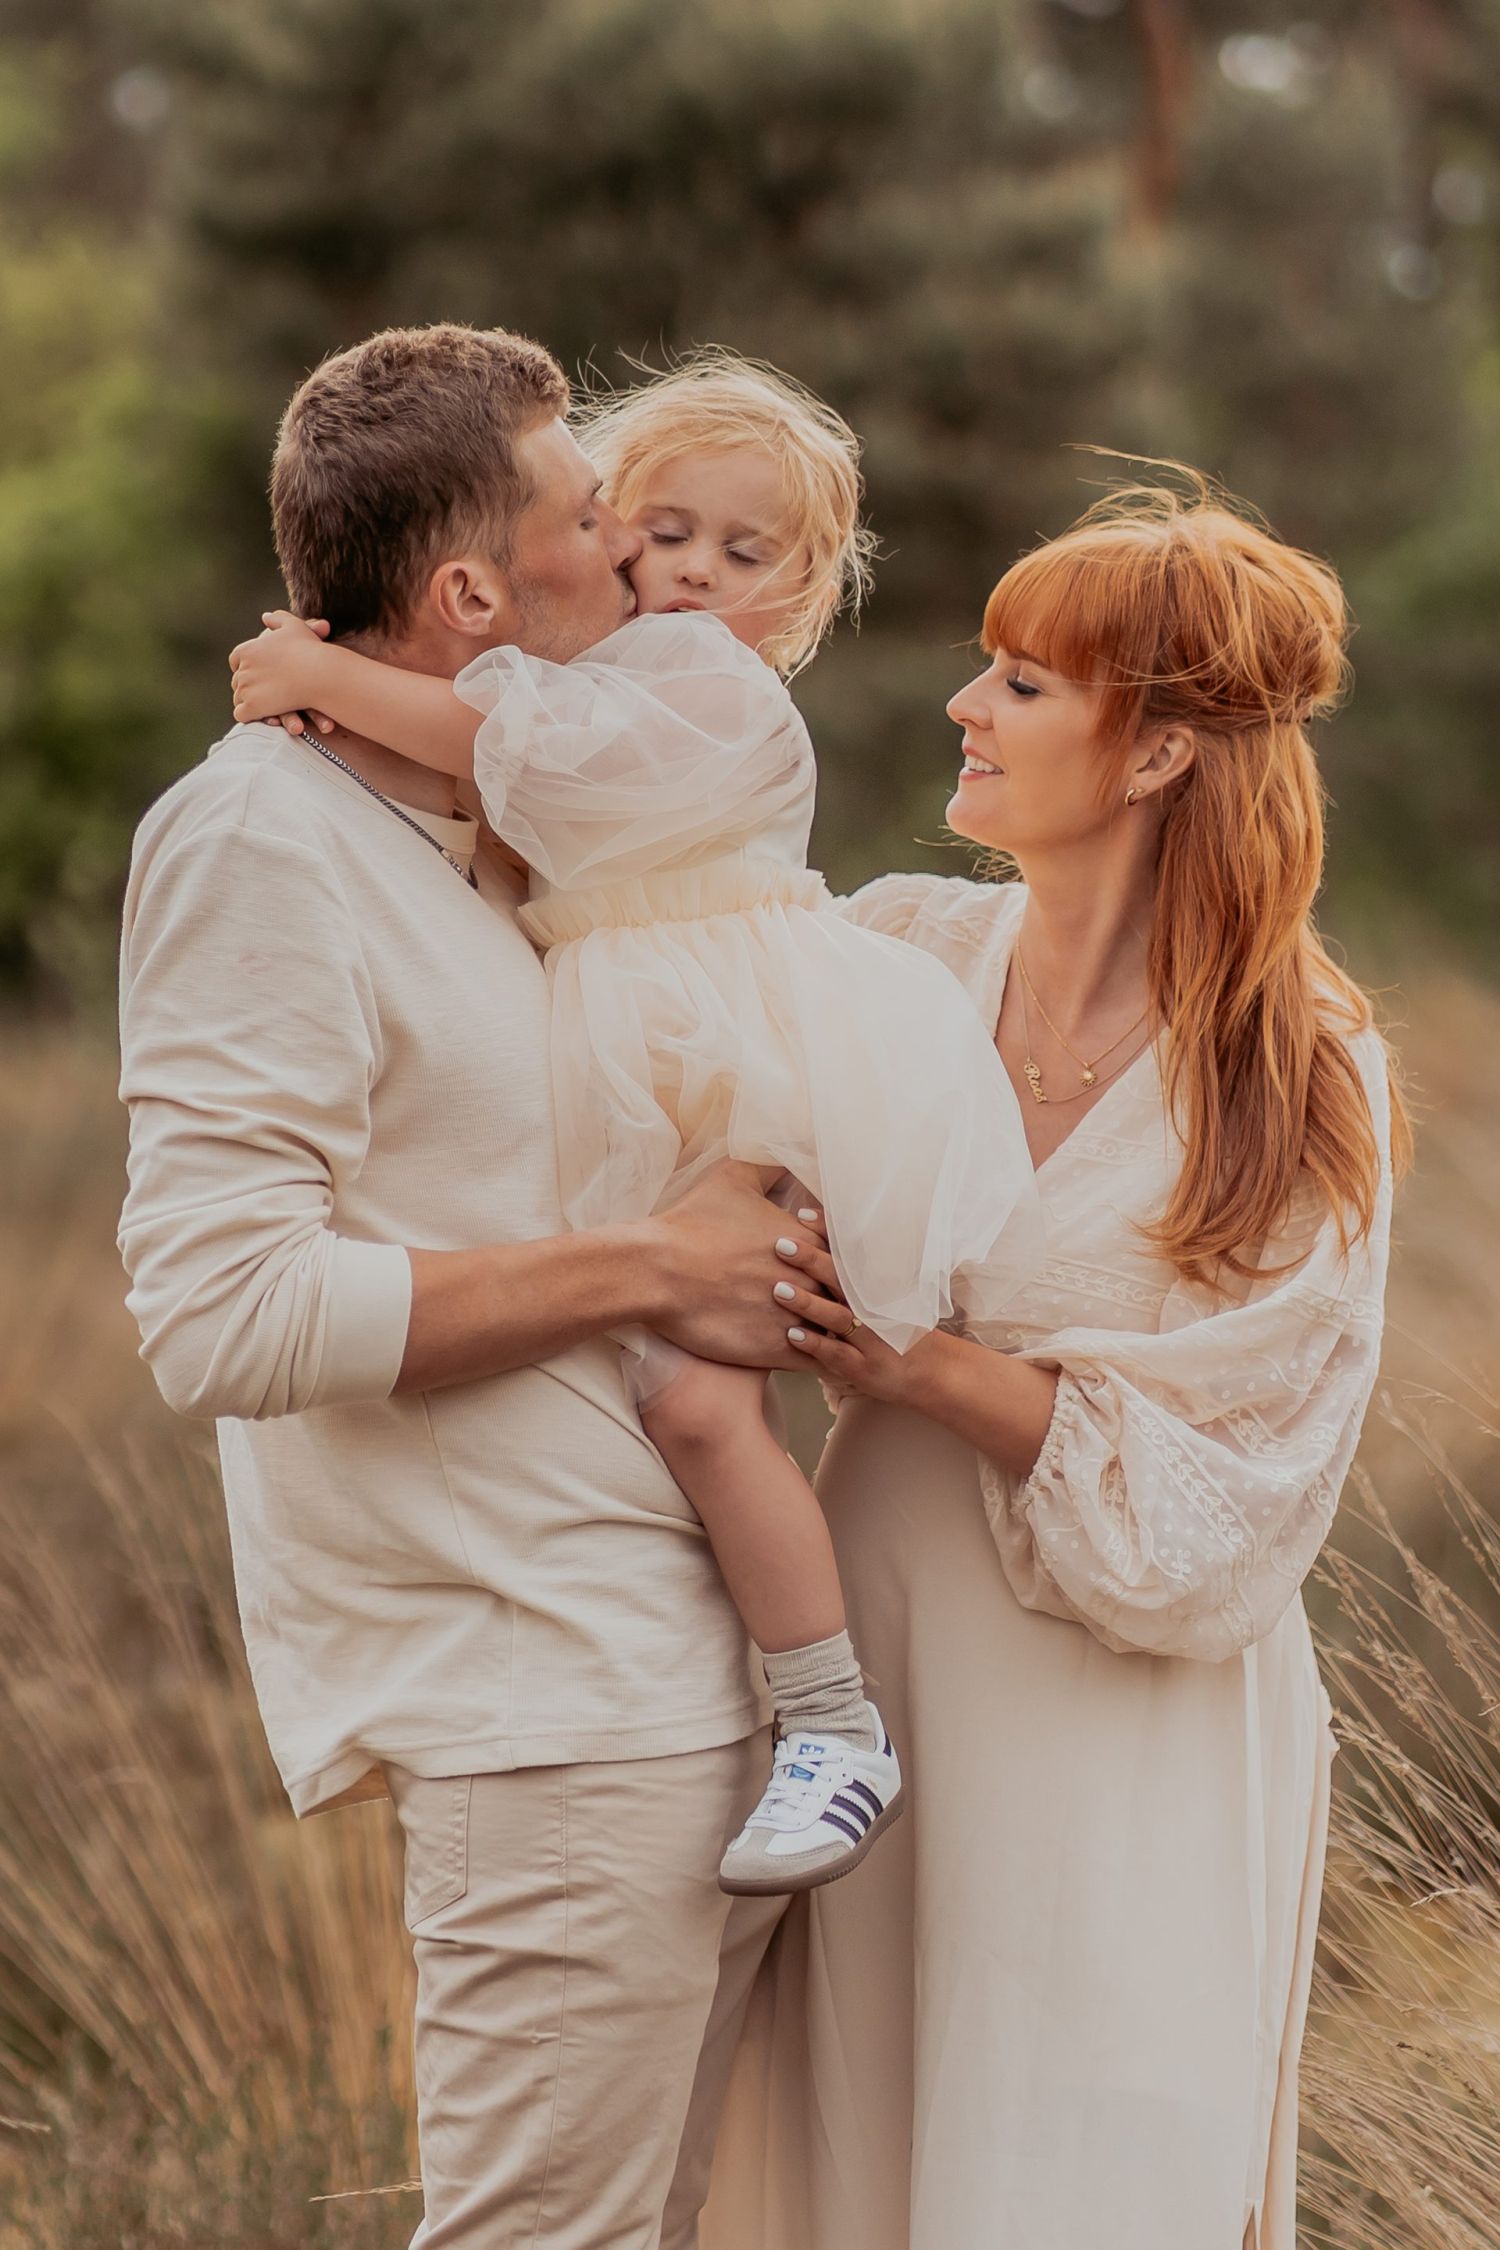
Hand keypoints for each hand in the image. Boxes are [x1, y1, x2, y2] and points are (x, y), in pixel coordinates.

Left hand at [229, 611, 335, 734]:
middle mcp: (241, 669)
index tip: (263, 675)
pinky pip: (242, 715)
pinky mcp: (252, 707)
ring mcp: (246, 689)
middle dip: (249, 688)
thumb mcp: (294, 626)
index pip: (236, 661)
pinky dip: (251, 716)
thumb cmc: (309, 649)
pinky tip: (265, 716)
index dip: (249, 668)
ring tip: (267, 707)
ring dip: (250, 704)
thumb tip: (265, 617)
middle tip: (266, 694)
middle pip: (238, 682)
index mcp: (246, 650)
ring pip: (239, 699)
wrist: (319, 673)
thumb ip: (278, 620)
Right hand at [645, 1161, 845, 1370]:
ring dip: (836, 1332)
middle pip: (847, 1294)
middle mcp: (807, 1280)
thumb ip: (768, 1166)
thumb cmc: (691, 1222)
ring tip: (837, 1335)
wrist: (655, 1270)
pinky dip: (821, 1359)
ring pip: (835, 1331)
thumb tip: (787, 1151)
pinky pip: (817, 1361)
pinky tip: (817, 1356)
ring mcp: (794, 1317)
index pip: (845, 1255)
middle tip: (844, 1304)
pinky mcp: (776, 1350)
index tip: (831, 1268)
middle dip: (845, 1299)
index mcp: (805, 1241)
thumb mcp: (732, 1178)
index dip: (839, 1262)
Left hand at [771, 1227, 945, 1406]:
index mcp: (876, 1286)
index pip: (849, 1252)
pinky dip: (815, 1344)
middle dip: (812, 1260)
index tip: (802, 1214)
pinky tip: (792, 1334)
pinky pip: (836, 1354)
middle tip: (782, 1244)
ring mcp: (869, 1339)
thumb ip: (854, 1274)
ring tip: (779, 1289)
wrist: (933, 1371)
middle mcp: (873, 1308)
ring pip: (836, 1317)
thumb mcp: (886, 1296)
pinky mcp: (863, 1367)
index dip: (827, 1232)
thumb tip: (823, 1240)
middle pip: (841, 1279)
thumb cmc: (900, 1328)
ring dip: (808, 1303)